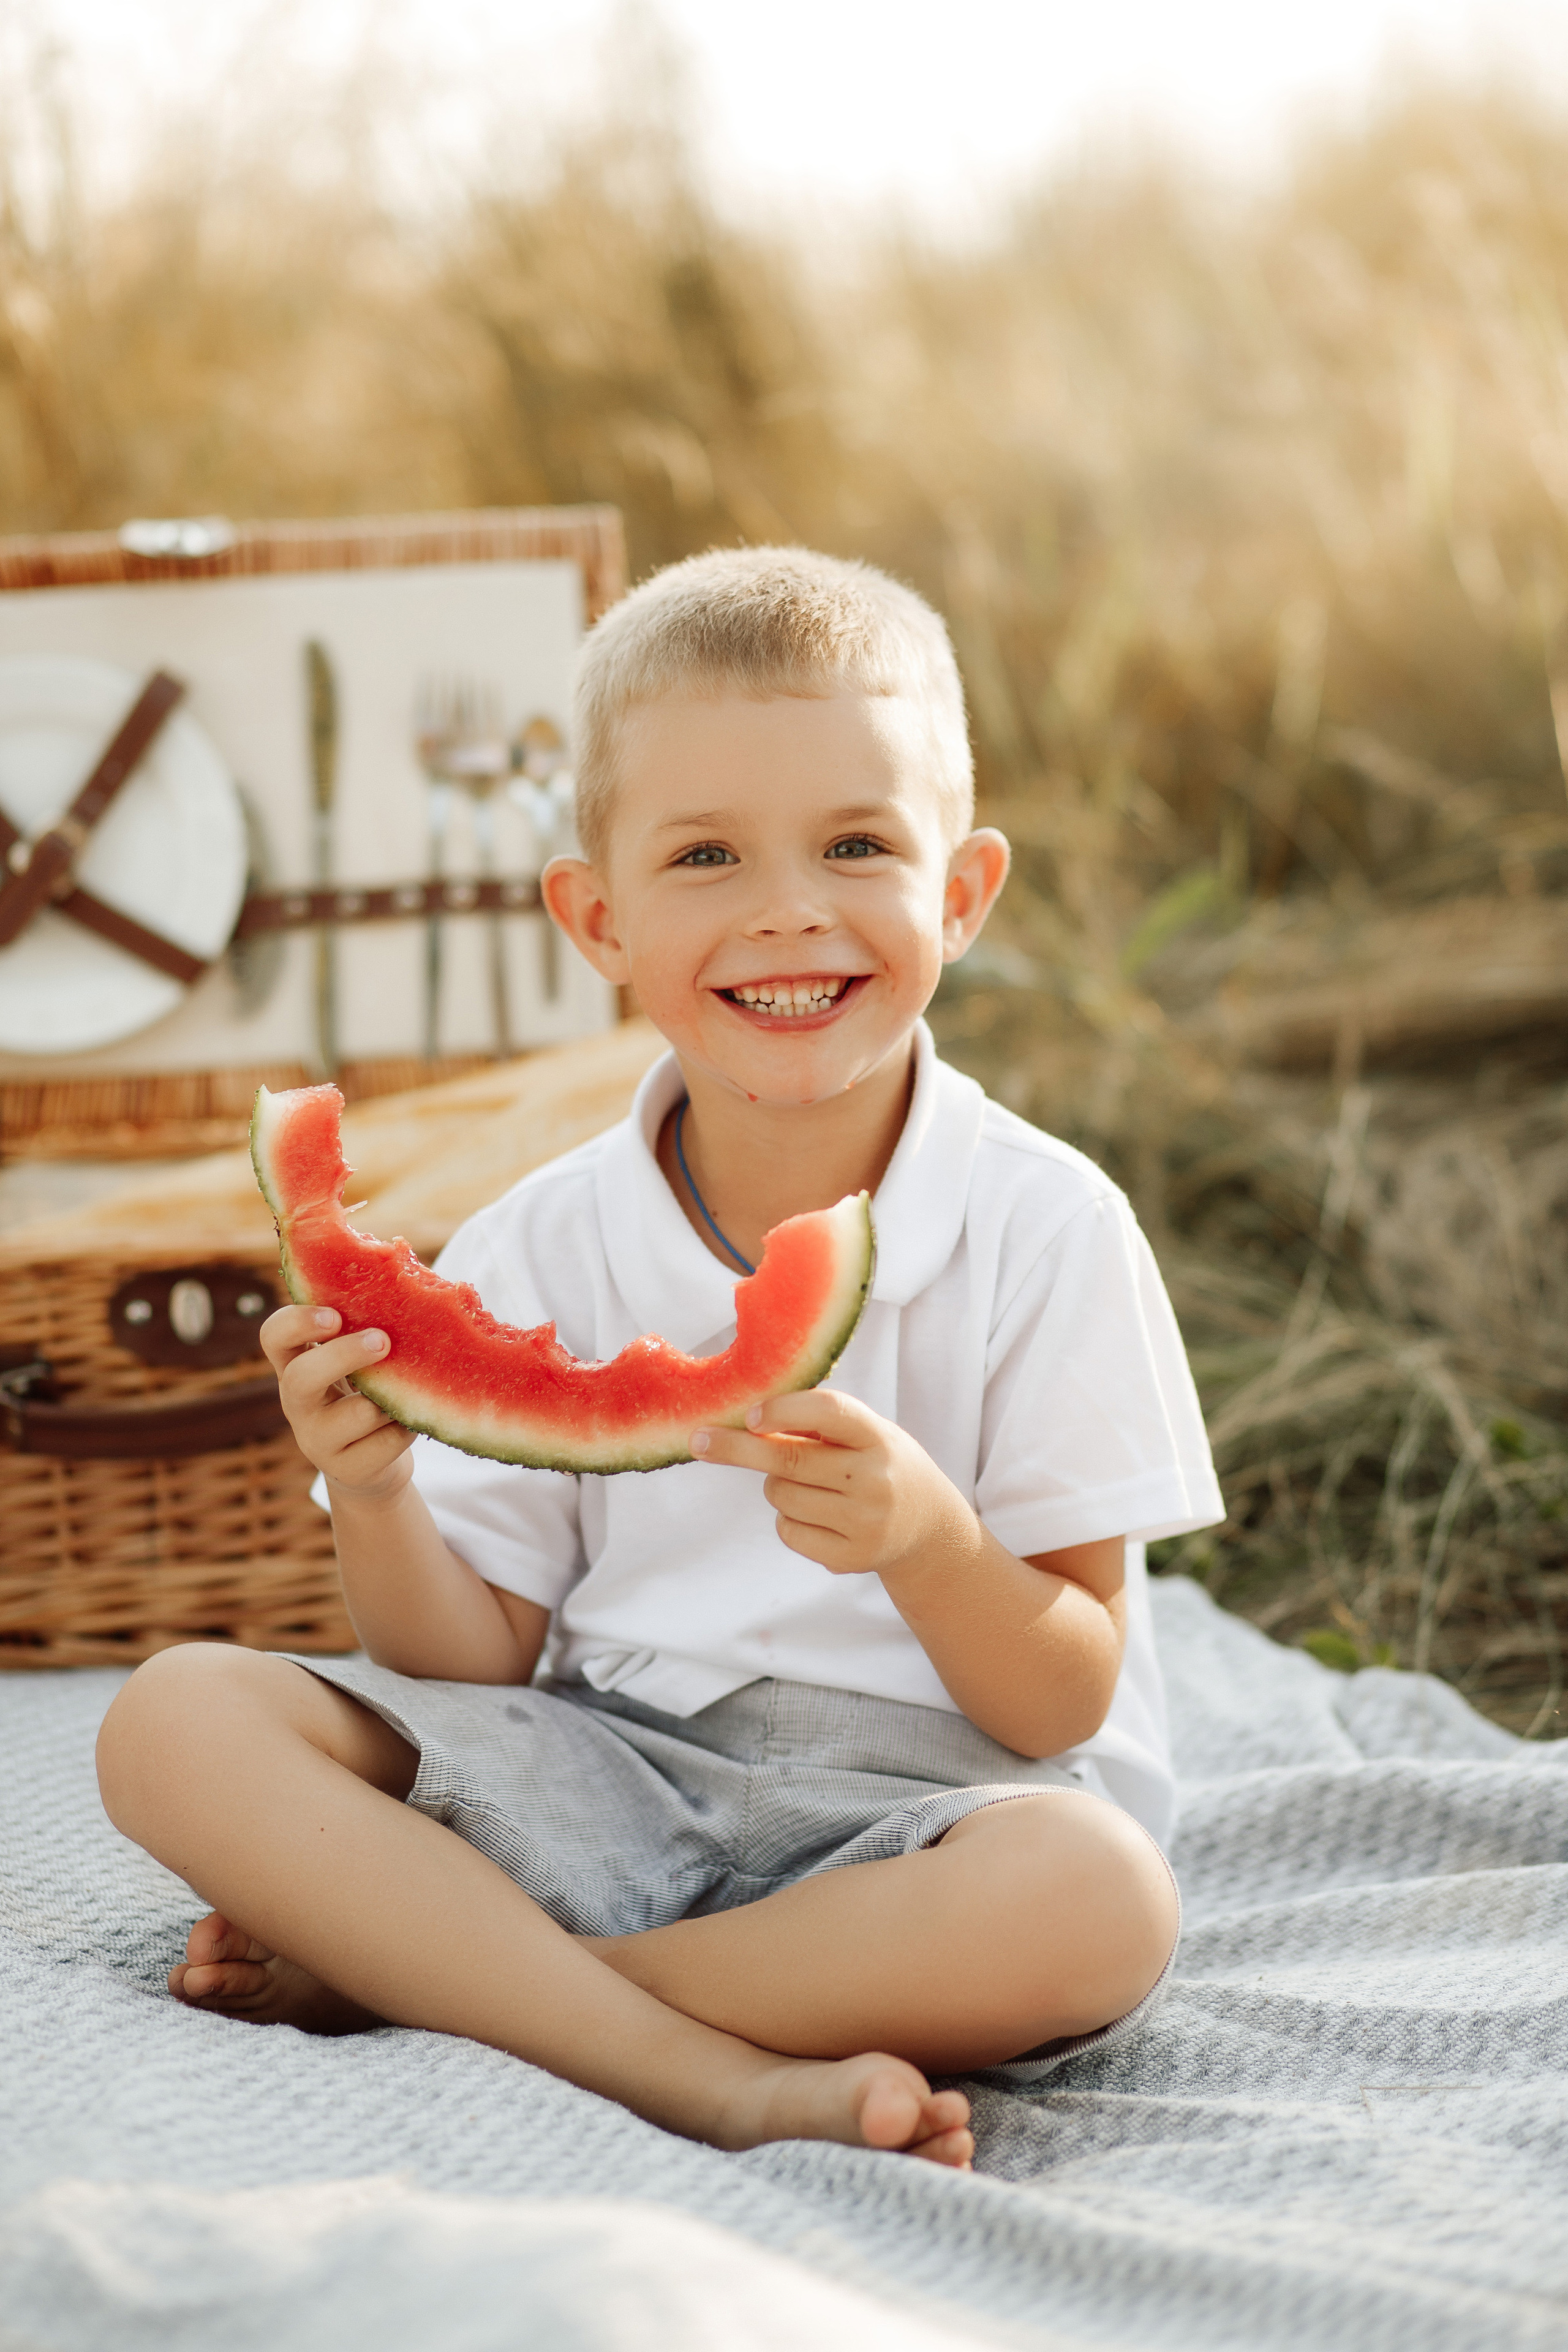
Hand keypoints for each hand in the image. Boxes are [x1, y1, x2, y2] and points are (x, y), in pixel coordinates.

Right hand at [260, 1304, 415, 1502]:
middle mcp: (298, 1403)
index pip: (274, 1336)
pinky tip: (410, 1420)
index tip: (334, 1315)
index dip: (298, 1323)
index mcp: (295, 1366)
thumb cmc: (366, 1396)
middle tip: (382, 1341)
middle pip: (302, 1376)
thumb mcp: (357, 1364)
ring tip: (405, 1392)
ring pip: (358, 1413)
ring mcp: (317, 1441)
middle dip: (344, 1355)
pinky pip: (387, 1441)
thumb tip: (410, 1281)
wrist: (374, 1468)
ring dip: (390, 1398)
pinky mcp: (347, 1469)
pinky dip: (407, 1426)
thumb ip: (363, 1331)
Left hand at [690, 1389, 978, 1584]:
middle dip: (737, 1448)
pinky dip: (788, 1518)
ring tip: (809, 1484)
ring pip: (781, 1496)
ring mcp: (863, 1523)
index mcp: (879, 1437)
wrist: (927, 1525)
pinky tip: (819, 1514)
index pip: (829, 1412)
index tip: (750, 1415)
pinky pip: (787, 1530)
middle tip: (699, 1439)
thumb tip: (746, 1419)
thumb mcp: (865, 1433)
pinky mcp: (850, 1558)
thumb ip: (817, 1423)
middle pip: (789, 1460)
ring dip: (776, 1485)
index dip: (785, 1410)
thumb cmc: (879, 1464)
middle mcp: (874, 1481)